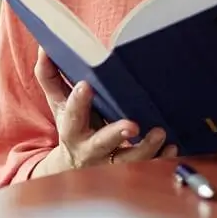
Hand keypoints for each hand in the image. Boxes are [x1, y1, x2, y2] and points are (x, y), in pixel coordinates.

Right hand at [30, 48, 175, 178]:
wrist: (75, 167)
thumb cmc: (72, 127)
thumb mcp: (58, 104)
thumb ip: (50, 77)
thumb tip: (45, 47)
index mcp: (72, 130)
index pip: (73, 115)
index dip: (78, 101)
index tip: (87, 85)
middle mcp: (91, 149)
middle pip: (102, 143)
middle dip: (116, 134)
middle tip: (131, 125)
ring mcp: (112, 162)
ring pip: (129, 161)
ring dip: (146, 148)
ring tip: (160, 133)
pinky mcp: (130, 170)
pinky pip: (148, 167)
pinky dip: (161, 158)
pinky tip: (171, 148)